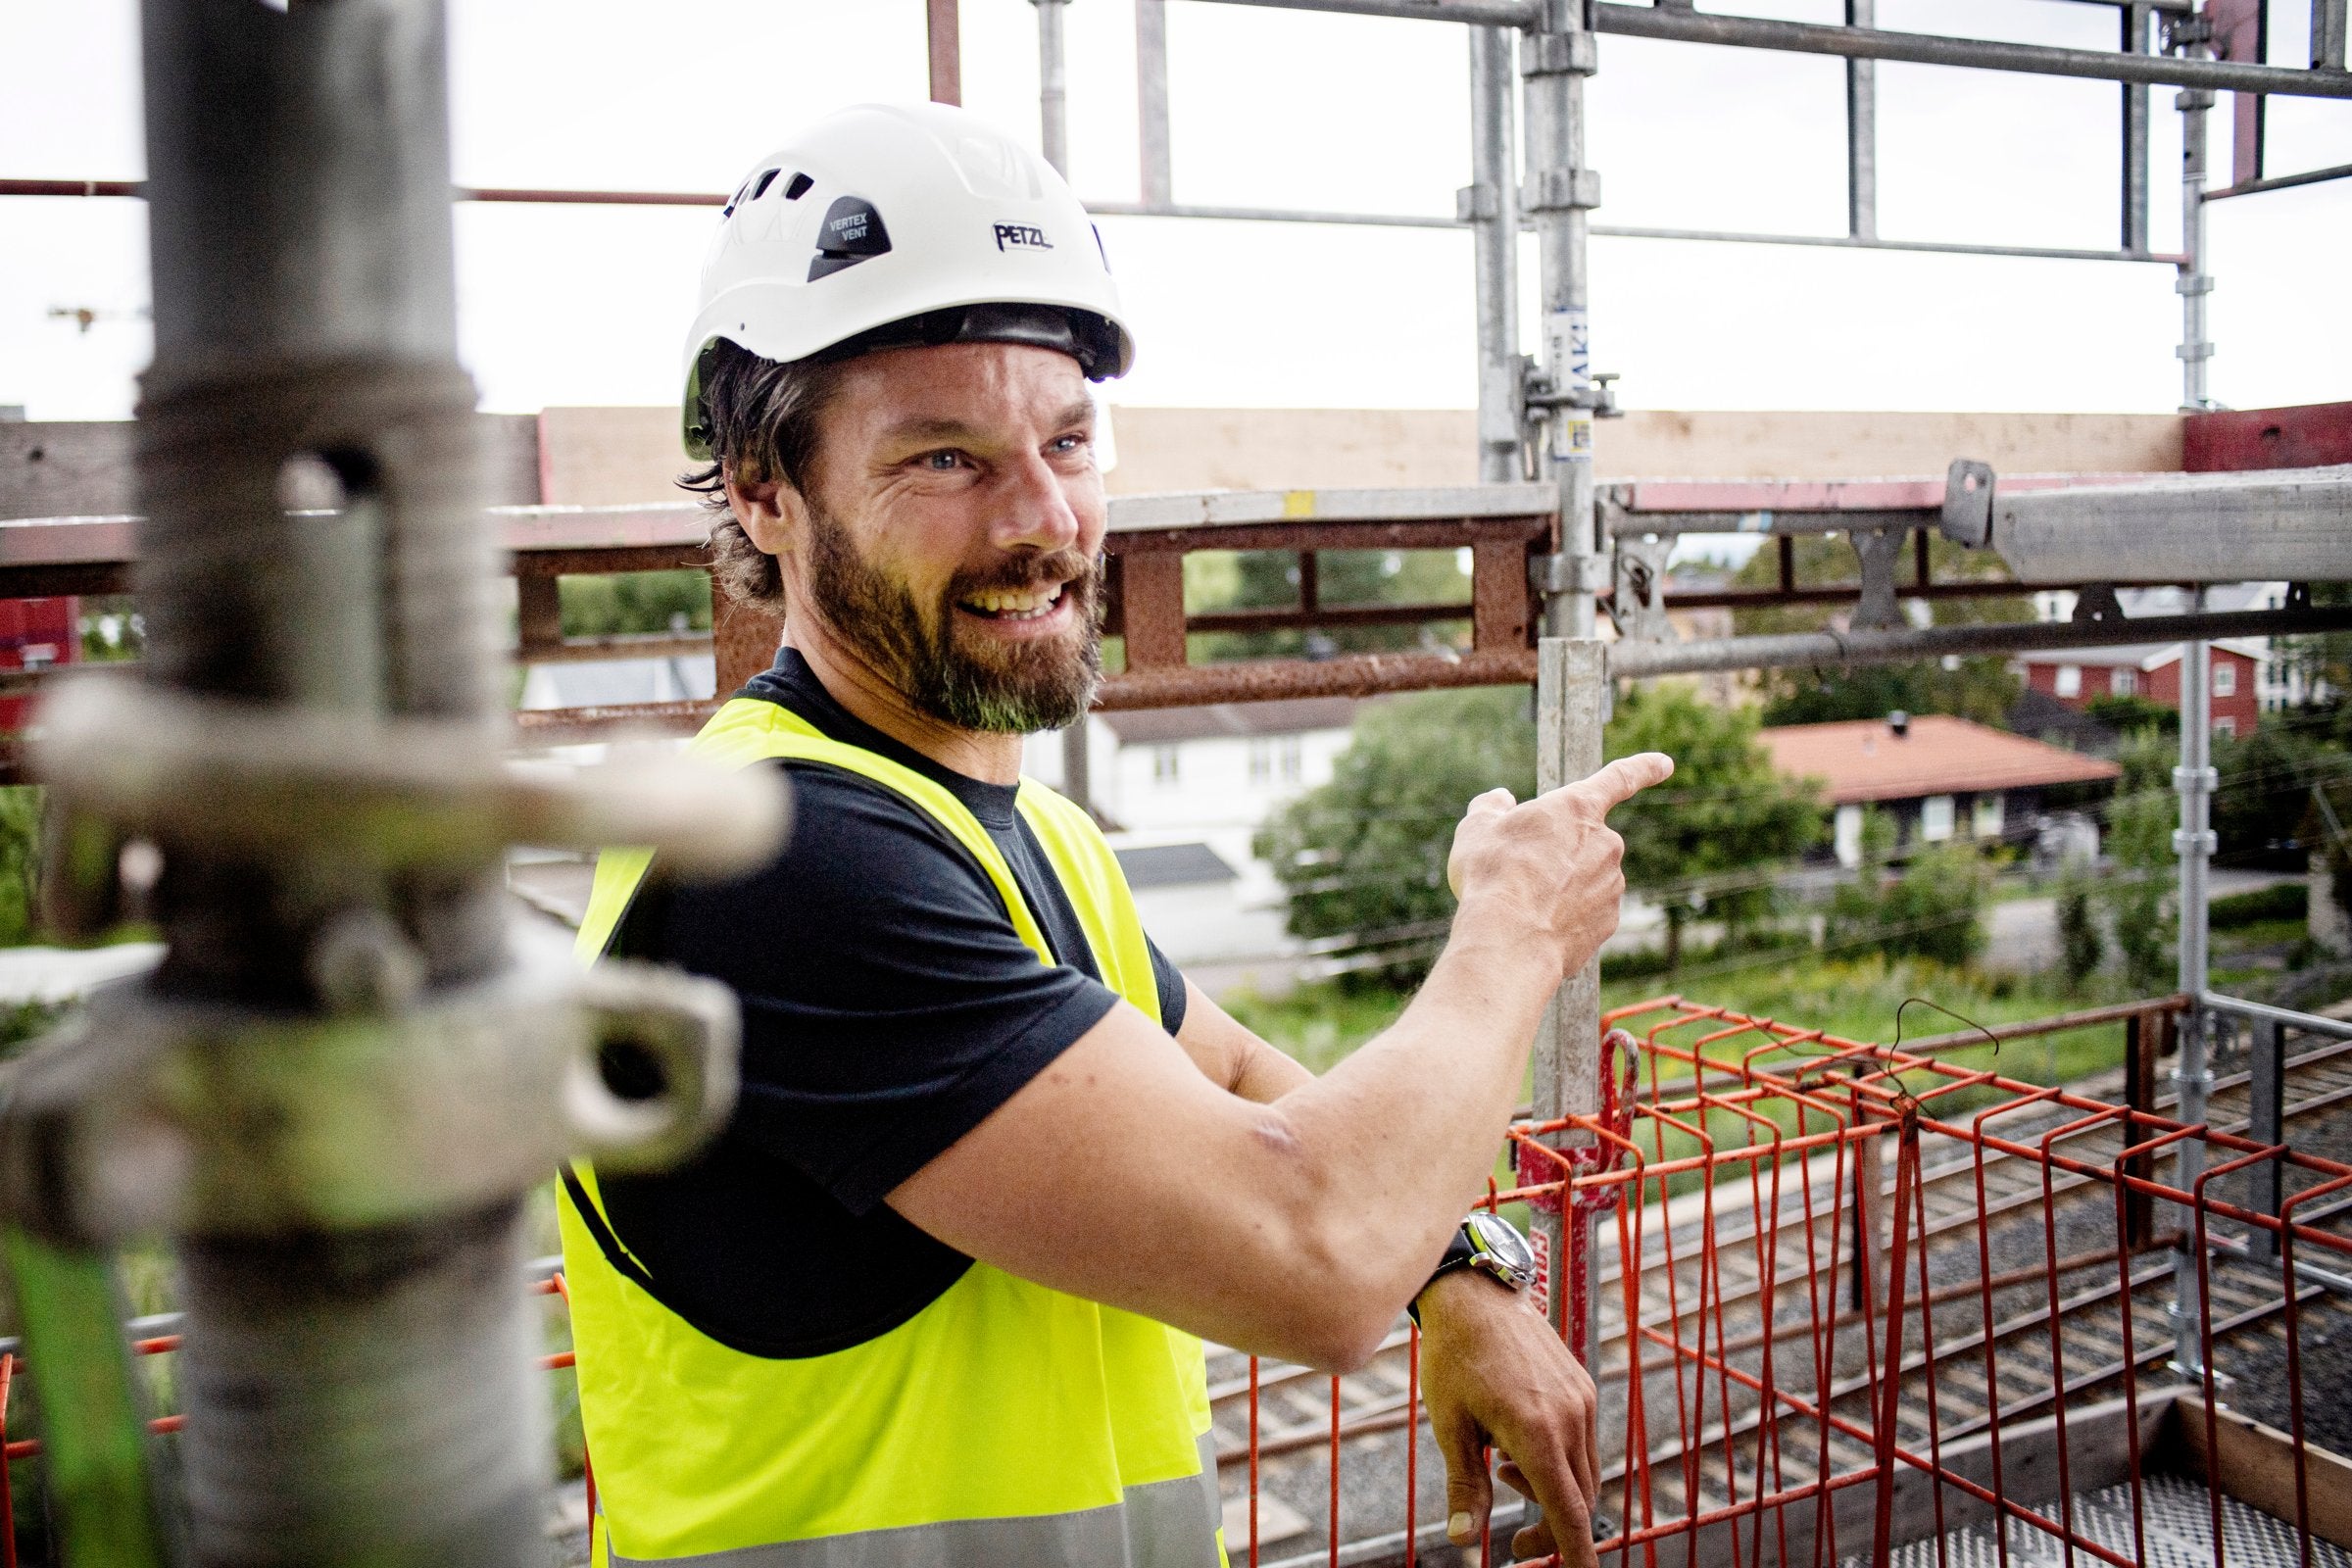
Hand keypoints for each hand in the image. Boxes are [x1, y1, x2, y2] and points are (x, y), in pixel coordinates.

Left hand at [1416, 1270, 1600, 1566]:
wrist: (1475, 1294)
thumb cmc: (1454, 1358)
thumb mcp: (1450, 1425)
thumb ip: (1465, 1486)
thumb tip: (1463, 1540)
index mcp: (1537, 1432)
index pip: (1569, 1512)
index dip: (1576, 1553)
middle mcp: (1570, 1417)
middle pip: (1579, 1499)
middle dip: (1551, 1527)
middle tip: (1514, 1540)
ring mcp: (1581, 1400)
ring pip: (1583, 1472)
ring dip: (1551, 1490)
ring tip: (1498, 1467)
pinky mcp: (1582, 1387)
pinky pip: (1582, 1443)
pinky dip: (1557, 1461)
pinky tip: (1514, 1442)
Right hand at [1445, 753, 1673, 978]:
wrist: (1509, 940)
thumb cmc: (1493, 876)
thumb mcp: (1476, 829)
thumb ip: (1491, 808)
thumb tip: (1500, 801)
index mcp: (1577, 808)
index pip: (1619, 778)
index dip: (1643, 768)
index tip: (1665, 764)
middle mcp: (1605, 843)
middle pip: (1585, 841)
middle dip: (1560, 853)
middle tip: (1521, 871)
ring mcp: (1611, 885)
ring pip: (1586, 878)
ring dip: (1562, 886)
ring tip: (1524, 902)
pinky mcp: (1608, 922)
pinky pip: (1587, 912)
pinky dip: (1566, 916)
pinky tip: (1538, 926)